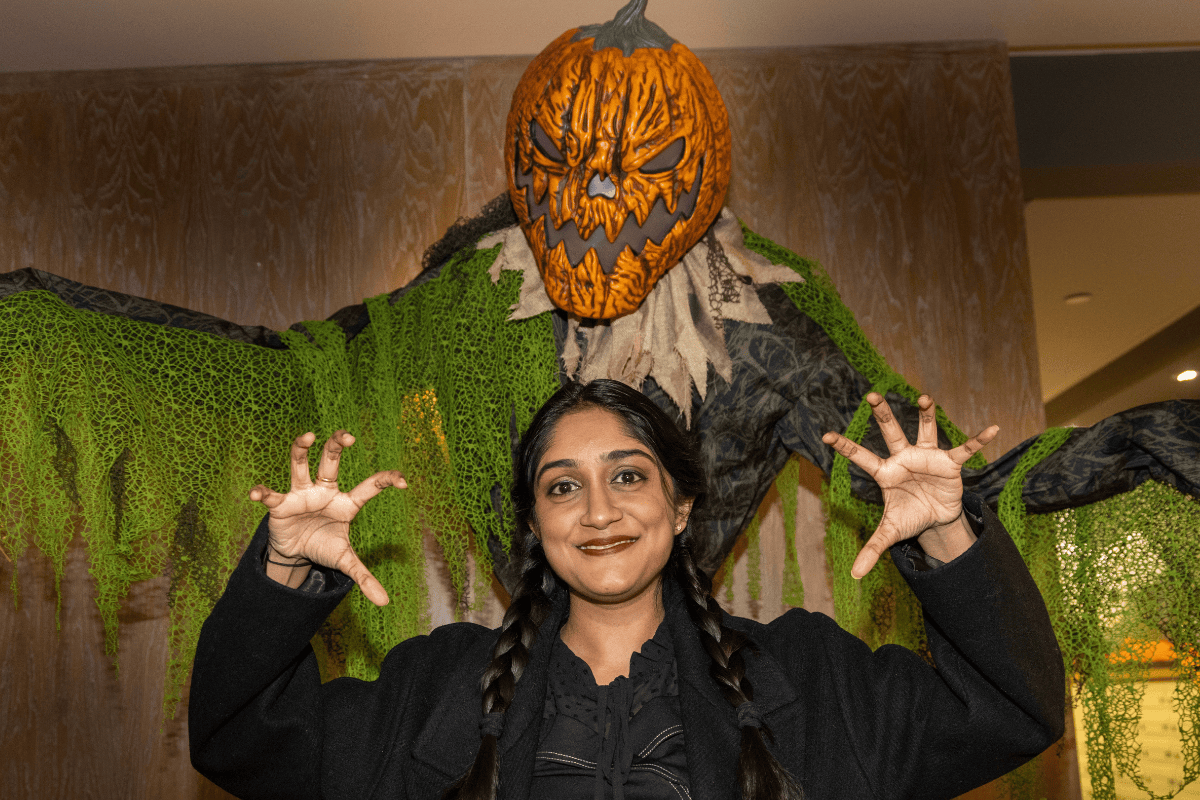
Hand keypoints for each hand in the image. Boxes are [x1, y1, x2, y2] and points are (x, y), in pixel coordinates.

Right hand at [249, 430, 406, 605]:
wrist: (295, 551)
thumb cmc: (324, 545)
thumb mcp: (345, 561)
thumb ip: (364, 577)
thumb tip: (386, 603)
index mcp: (346, 502)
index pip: (370, 487)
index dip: (386, 480)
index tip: (403, 481)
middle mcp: (324, 491)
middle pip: (331, 461)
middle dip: (338, 445)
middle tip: (348, 436)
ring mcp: (301, 493)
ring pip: (301, 465)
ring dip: (301, 449)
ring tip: (308, 436)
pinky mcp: (280, 504)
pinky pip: (271, 495)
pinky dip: (262, 492)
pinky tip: (256, 493)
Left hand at [822, 393, 996, 577]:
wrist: (935, 519)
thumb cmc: (909, 517)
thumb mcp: (890, 533)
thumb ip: (872, 549)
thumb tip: (853, 575)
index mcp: (885, 473)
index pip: (861, 457)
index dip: (845, 446)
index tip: (826, 436)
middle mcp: (904, 458)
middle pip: (891, 432)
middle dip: (882, 414)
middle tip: (871, 395)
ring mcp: (927, 458)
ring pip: (925, 430)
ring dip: (926, 414)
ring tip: (923, 397)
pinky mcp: (949, 464)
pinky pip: (965, 449)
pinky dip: (979, 440)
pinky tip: (993, 428)